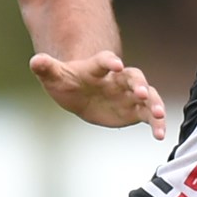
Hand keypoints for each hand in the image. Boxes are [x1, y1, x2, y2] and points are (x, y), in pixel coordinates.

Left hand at [30, 50, 165, 139]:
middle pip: (134, 77)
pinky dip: (157, 124)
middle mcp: (119, 79)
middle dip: (140, 84)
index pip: (106, 61)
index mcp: (98, 68)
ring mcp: (129, 94)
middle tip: (142, 92)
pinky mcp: (135, 111)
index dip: (111, 62)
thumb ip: (46, 67)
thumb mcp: (54, 75)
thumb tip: (36, 61)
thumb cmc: (69, 81)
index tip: (116, 65)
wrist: (81, 94)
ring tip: (160, 115)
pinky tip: (159, 136)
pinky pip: (149, 116)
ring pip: (148, 96)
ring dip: (155, 104)